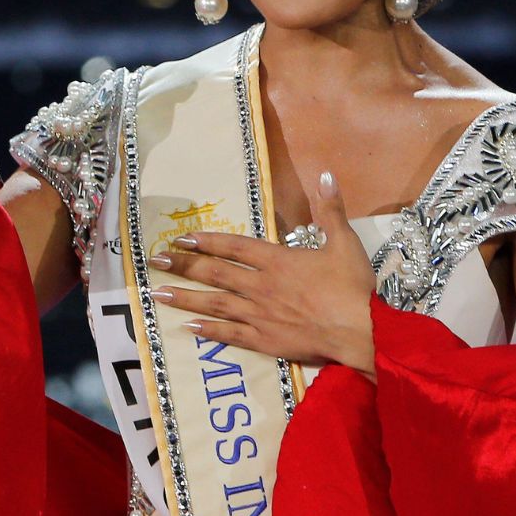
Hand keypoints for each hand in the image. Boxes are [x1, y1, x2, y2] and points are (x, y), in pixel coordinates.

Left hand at [149, 170, 379, 377]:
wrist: (359, 330)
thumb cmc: (352, 286)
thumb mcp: (344, 242)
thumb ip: (331, 210)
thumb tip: (324, 175)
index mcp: (277, 260)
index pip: (233, 247)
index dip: (206, 242)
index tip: (181, 239)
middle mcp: (260, 285)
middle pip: (215, 273)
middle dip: (184, 266)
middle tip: (155, 261)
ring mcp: (259, 315)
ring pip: (215, 303)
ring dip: (184, 297)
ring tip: (157, 293)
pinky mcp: (265, 340)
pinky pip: (230, 334)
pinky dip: (209, 330)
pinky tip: (189, 328)